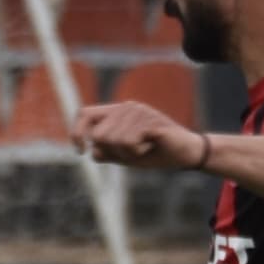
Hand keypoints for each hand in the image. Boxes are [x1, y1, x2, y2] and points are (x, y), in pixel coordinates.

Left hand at [71, 97, 210, 173]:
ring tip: (146, 147)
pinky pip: (129, 143)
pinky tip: (152, 146)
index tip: (80, 152)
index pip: (85, 114)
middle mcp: (126, 107)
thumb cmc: (156, 153)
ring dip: (128, 153)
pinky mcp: (149, 121)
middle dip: (113, 152)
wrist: (186, 154)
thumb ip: (108, 152)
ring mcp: (139, 111)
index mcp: (117, 112)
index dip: (76, 132)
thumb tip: (92, 150)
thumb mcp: (127, 156)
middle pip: (98, 135)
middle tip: (134, 152)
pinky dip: (138, 152)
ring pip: (113, 141)